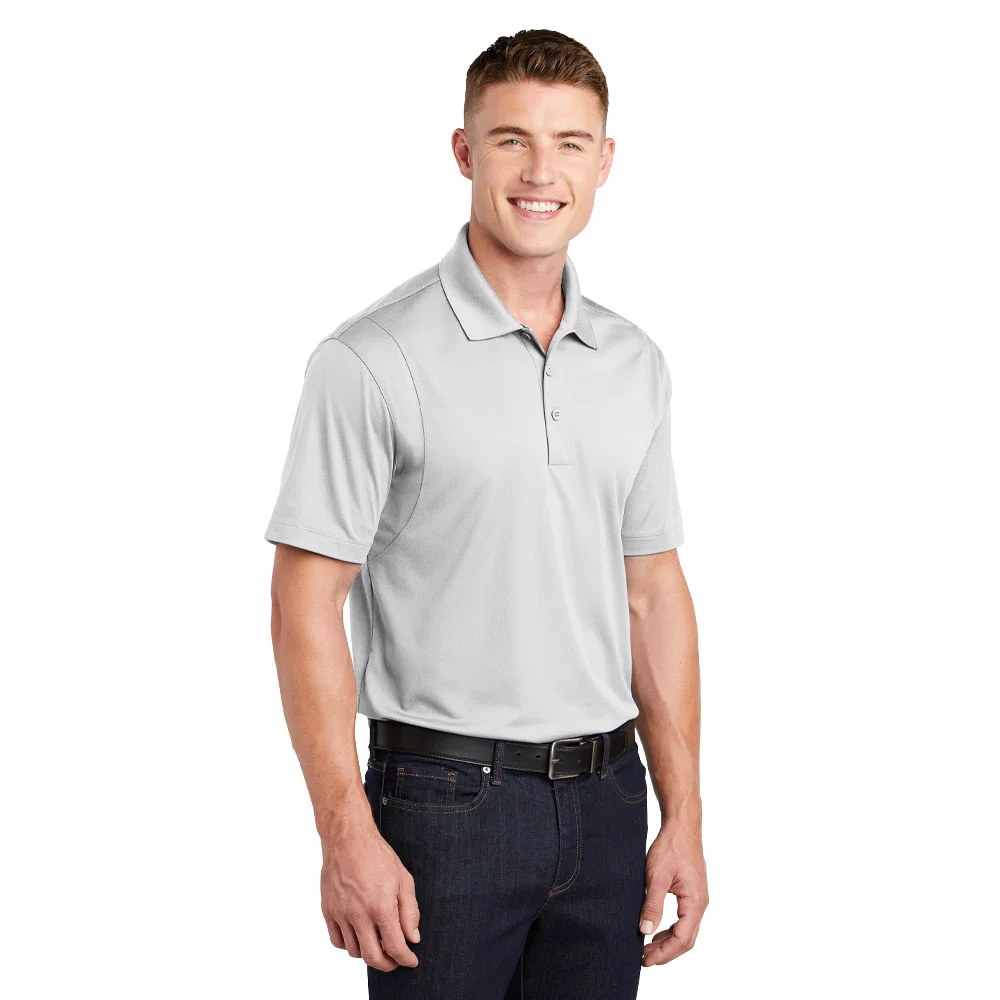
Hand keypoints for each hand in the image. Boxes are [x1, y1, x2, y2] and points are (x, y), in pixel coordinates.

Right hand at [320, 817, 420, 971]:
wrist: (348, 838)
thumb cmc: (378, 855)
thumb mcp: (403, 879)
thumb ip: (410, 912)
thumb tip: (413, 938)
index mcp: (381, 907)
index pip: (395, 947)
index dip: (405, 959)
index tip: (411, 961)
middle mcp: (359, 914)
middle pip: (372, 957)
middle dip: (388, 965)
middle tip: (395, 961)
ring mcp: (341, 914)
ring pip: (354, 952)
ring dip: (368, 954)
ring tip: (378, 945)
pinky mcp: (328, 911)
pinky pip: (337, 941)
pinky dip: (349, 945)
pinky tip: (359, 936)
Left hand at [639, 822, 708, 966]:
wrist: (681, 826)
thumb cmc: (671, 847)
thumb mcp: (657, 876)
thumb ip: (652, 904)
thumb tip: (645, 930)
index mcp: (695, 902)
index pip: (682, 939)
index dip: (664, 953)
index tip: (646, 959)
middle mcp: (700, 904)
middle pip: (686, 939)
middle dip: (666, 952)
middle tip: (644, 958)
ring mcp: (697, 899)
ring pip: (685, 930)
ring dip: (667, 942)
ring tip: (647, 948)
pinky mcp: (691, 893)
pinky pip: (684, 919)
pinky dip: (670, 929)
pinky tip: (656, 930)